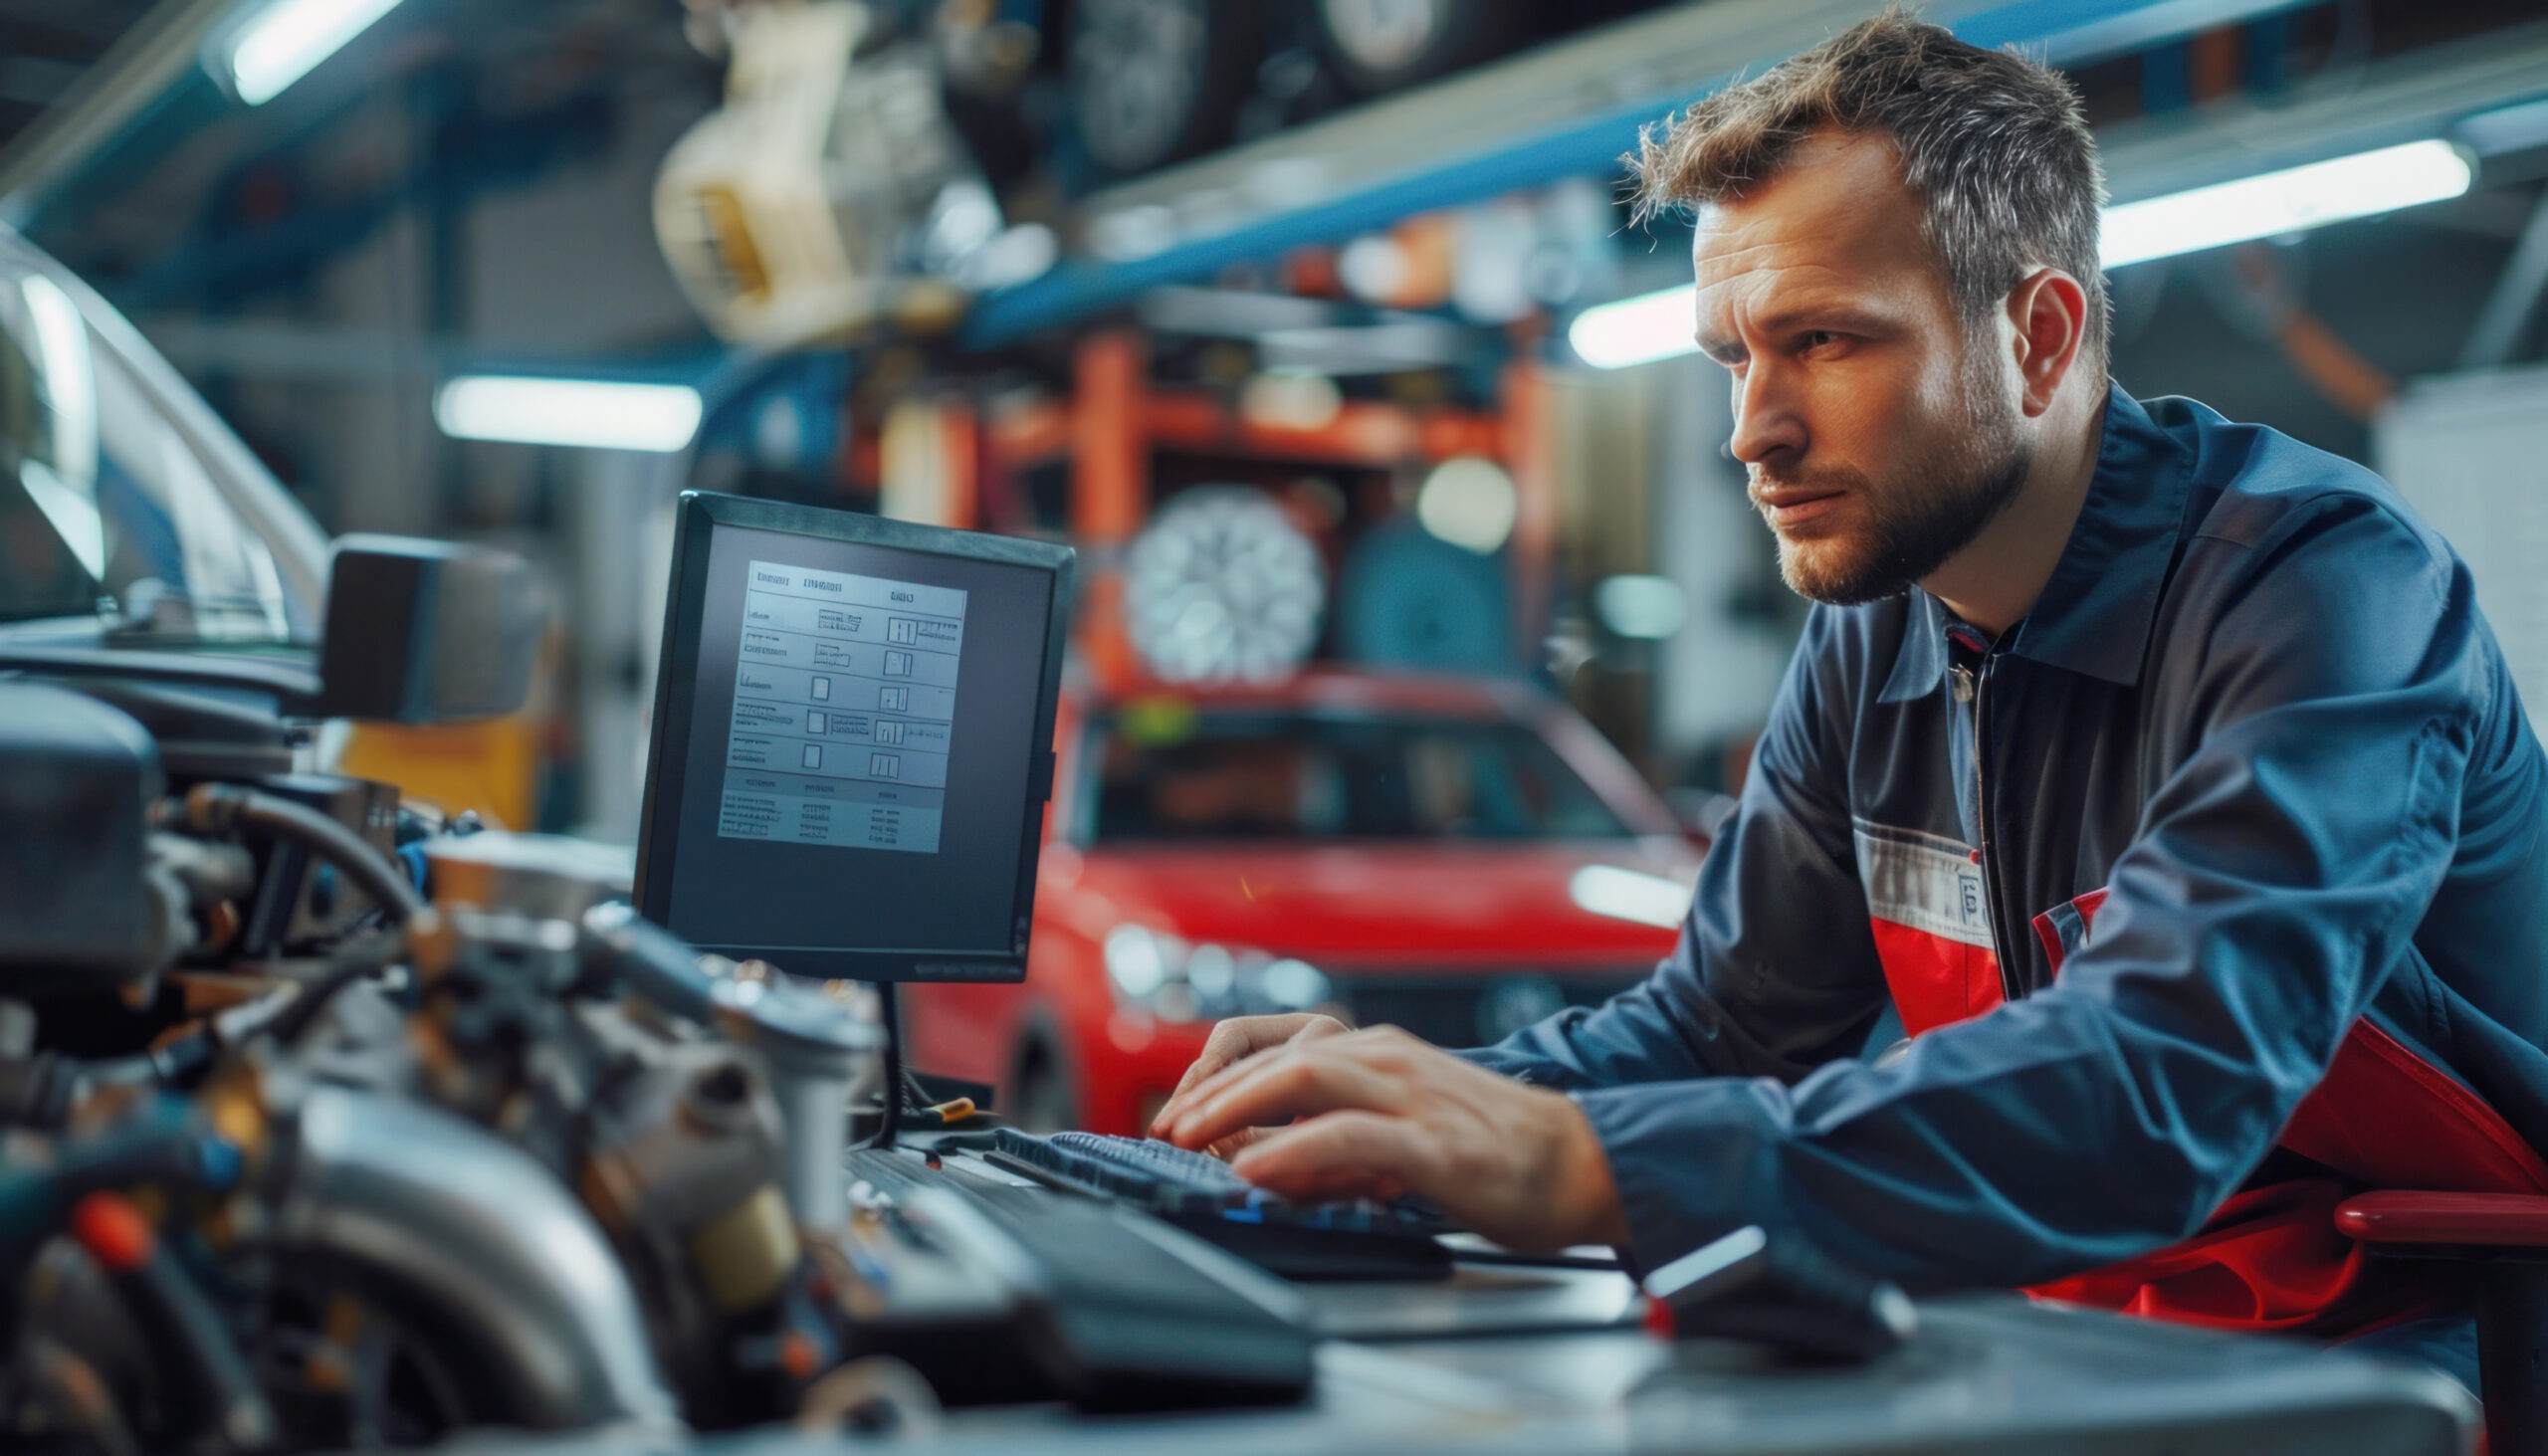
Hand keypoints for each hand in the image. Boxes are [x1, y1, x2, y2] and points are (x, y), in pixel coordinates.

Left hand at [1159, 1025, 1629, 1253]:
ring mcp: (1409, 1096)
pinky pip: (1345, 1138)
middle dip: (1213, 1091)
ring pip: (1302, 1082)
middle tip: (1167, 1125)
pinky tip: (1254, 1170)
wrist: (1578, 1162)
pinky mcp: (1430, 1143)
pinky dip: (1291, 1151)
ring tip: (1188, 1139)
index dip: (1221, 1076)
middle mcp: (1386, 1060)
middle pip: (1279, 1058)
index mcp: (1379, 1052)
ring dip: (1235, 1109)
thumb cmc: (1492, 1149)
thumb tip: (1270, 1163)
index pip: (1280, 1048)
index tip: (1181, 1111)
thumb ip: (1339, 1137)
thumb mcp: (1403, 1128)